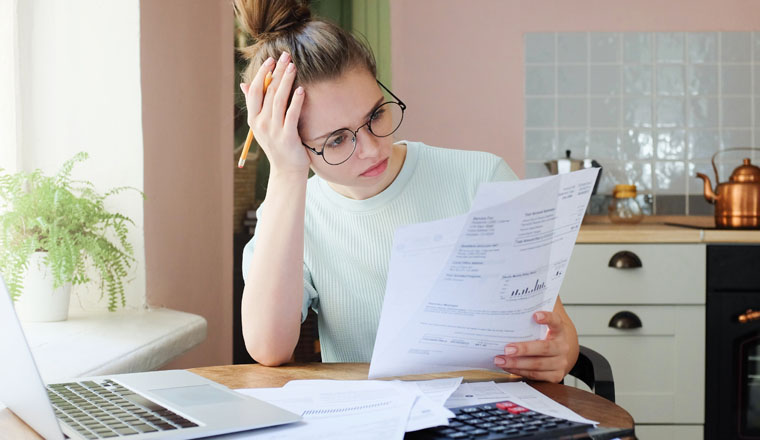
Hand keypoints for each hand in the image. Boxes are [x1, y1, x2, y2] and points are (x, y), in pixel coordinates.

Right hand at [240, 52, 310, 175]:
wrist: (287, 170)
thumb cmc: (278, 144)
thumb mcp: (262, 125)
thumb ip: (255, 104)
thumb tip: (244, 84)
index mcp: (254, 119)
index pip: (255, 91)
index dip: (262, 74)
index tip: (271, 60)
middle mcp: (261, 123)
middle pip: (268, 92)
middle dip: (276, 72)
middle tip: (286, 56)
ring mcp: (274, 130)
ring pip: (279, 100)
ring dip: (286, 82)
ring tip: (293, 67)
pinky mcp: (287, 137)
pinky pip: (291, 115)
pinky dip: (296, 101)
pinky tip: (301, 89)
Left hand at [493, 310, 571, 382]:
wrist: (556, 356)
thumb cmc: (542, 338)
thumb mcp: (540, 328)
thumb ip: (528, 321)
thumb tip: (506, 311)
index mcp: (559, 331)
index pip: (556, 321)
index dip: (547, 318)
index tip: (535, 315)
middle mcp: (562, 347)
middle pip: (544, 348)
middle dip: (524, 349)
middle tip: (507, 349)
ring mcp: (560, 363)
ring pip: (537, 364)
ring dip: (516, 363)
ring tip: (500, 360)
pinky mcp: (555, 376)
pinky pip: (535, 375)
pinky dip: (519, 371)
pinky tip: (508, 367)